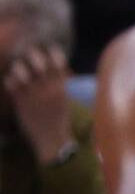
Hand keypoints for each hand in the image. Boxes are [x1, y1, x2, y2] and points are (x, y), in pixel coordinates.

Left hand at [5, 45, 71, 163]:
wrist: (52, 141)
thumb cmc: (59, 120)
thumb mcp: (65, 100)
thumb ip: (61, 84)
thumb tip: (62, 69)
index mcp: (61, 87)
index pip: (58, 61)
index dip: (52, 52)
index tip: (48, 52)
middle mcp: (47, 88)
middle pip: (37, 60)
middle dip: (32, 56)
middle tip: (29, 60)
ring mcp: (33, 94)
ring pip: (20, 69)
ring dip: (18, 67)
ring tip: (19, 72)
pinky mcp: (20, 101)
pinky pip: (10, 83)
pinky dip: (10, 80)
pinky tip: (13, 84)